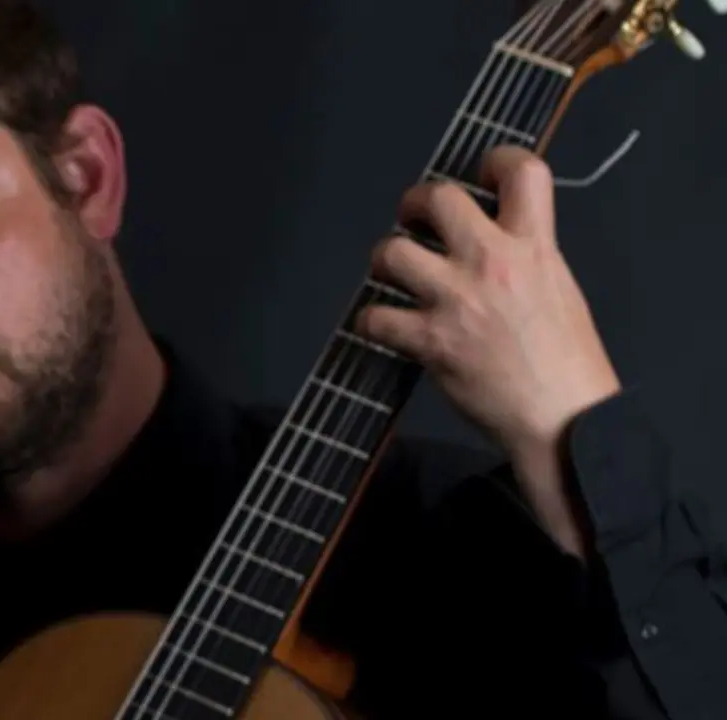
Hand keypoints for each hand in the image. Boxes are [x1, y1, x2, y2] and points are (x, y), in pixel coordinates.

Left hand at [356, 146, 620, 462]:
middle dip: (415, 203)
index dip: (496, 160)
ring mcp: (457, 301)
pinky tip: (383, 324)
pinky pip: (374, 316)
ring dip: (385, 259)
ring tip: (394, 273)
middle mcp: (492, 263)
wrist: (565, 421)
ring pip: (391, 252)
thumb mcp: (559, 288)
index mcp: (534, 247)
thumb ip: (525, 254)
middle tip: (414, 220)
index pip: (521, 171)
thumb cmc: (567, 361)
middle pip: (437, 198)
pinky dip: (371, 320)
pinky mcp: (430, 341)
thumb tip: (490, 235)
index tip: (482, 175)